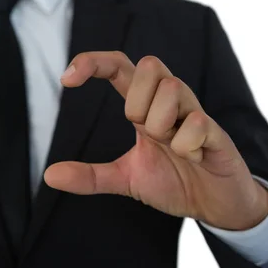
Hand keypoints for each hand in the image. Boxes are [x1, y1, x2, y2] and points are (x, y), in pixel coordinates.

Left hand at [45, 53, 267, 230]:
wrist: (216, 204)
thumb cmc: (174, 181)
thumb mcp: (125, 179)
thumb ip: (90, 176)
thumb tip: (50, 175)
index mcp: (145, 108)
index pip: (119, 66)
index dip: (93, 62)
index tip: (66, 80)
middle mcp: (170, 102)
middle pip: (149, 64)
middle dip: (137, 101)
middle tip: (144, 132)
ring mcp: (196, 114)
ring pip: (173, 87)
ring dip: (161, 125)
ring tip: (171, 149)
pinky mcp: (217, 132)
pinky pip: (197, 122)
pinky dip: (186, 146)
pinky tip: (192, 159)